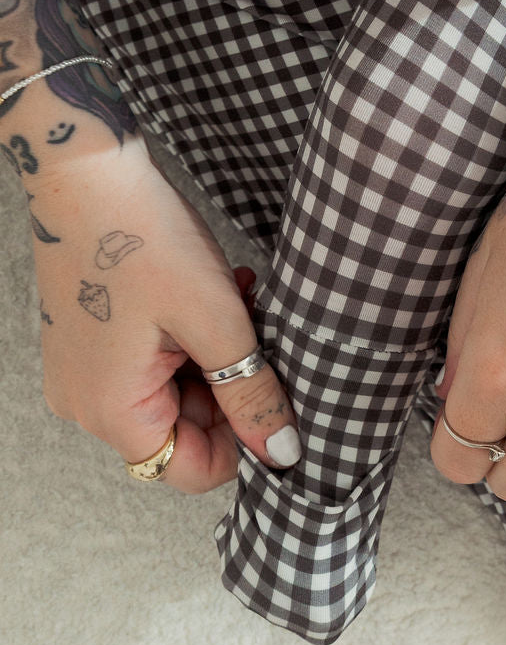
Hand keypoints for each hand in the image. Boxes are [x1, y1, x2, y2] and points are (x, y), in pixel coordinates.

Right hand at [29, 137, 301, 492]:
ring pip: (175, 394)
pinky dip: (191, 340)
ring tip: (239, 302)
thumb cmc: (143, 239)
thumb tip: (280, 454)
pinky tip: (216, 297)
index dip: (242, 441)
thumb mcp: (216, 321)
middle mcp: (87, 404)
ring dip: (217, 356)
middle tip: (259, 333)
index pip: (190, 471)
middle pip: (183, 432)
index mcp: (112, 411)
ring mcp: (85, 373)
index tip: (274, 393)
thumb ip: (251, 394)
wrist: (85, 173)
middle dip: (232, 386)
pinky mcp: (91, 344)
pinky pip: (153, 365)